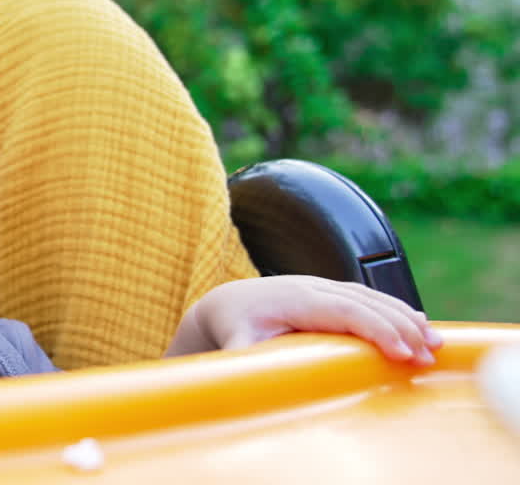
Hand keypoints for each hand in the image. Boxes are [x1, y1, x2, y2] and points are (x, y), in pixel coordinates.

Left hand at [165, 275, 443, 363]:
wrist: (229, 302)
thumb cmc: (234, 326)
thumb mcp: (234, 343)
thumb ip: (244, 358)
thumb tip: (249, 378)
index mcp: (296, 299)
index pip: (345, 310)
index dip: (376, 329)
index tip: (402, 353)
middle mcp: (314, 287)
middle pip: (367, 303)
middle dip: (402, 328)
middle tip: (430, 356)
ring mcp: (324, 286)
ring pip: (373, 298)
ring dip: (406, 318)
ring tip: (435, 343)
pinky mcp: (331, 292)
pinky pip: (369, 298)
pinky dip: (396, 310)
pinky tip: (420, 324)